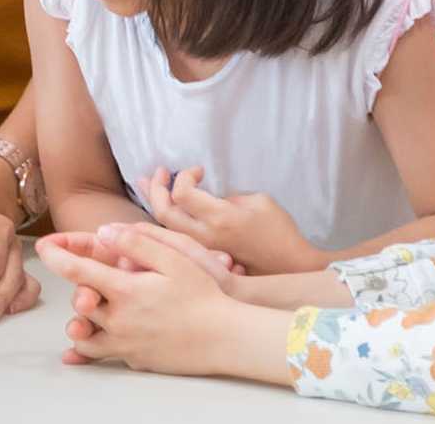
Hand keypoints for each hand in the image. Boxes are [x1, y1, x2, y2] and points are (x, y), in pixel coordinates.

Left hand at [38, 225, 237, 374]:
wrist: (227, 339)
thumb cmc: (204, 296)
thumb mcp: (175, 258)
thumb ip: (136, 243)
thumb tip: (104, 233)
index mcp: (125, 291)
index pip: (78, 271)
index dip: (56, 255)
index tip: (43, 246)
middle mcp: (119, 321)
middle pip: (80, 304)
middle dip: (77, 290)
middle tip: (81, 281)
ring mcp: (126, 344)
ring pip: (85, 336)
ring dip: (80, 322)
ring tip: (85, 309)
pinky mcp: (136, 360)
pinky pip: (103, 355)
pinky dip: (89, 350)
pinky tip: (78, 351)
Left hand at [145, 166, 319, 273]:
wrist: (288, 265)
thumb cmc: (278, 229)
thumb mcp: (258, 201)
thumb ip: (226, 197)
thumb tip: (206, 197)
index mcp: (220, 218)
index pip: (182, 193)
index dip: (184, 176)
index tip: (199, 170)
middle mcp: (205, 235)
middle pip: (163, 212)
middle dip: (156, 188)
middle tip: (159, 172)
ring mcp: (201, 248)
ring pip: (164, 226)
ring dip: (153, 202)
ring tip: (145, 183)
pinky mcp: (203, 255)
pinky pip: (174, 235)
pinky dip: (162, 217)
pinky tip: (159, 205)